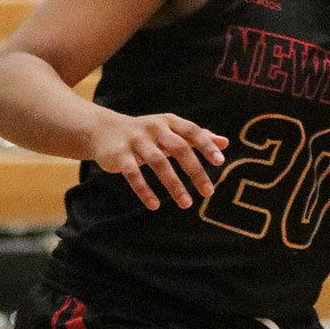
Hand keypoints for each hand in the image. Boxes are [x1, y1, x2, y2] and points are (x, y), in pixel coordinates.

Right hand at [87, 111, 226, 210]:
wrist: (104, 129)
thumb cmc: (147, 133)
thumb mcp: (171, 130)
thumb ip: (197, 136)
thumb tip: (225, 143)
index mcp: (169, 122)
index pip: (193, 132)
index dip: (206, 145)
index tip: (220, 162)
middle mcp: (154, 129)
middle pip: (179, 148)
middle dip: (195, 170)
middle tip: (209, 191)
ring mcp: (136, 141)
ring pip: (158, 163)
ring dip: (174, 185)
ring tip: (187, 203)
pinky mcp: (119, 155)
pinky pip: (133, 174)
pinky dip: (144, 190)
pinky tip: (154, 205)